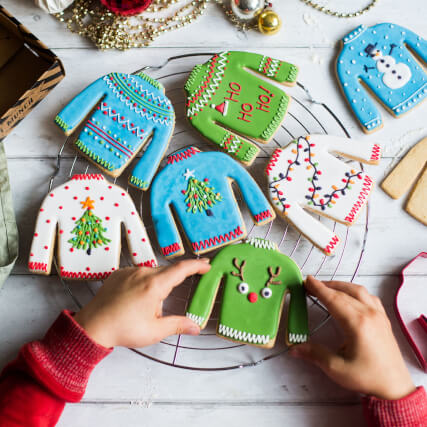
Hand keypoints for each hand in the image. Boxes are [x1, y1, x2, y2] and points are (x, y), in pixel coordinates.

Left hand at [74, 259, 210, 348]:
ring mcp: (129, 272)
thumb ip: (178, 325)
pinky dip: (144, 282)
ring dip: (158, 284)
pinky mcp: (119, 274)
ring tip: (150, 305)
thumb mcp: (154, 331)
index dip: (197, 265)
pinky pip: (138, 273)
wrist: (92, 326)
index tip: (207, 265)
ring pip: (152, 272)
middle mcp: (142, 273)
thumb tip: (195, 327)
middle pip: (167, 271)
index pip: (182, 269)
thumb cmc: (122, 329)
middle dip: (176, 279)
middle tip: (180, 289)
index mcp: (154, 285)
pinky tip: (138, 298)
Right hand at [289, 276, 415, 399]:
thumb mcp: (337, 368)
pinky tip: (349, 295)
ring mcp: (378, 315)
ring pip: (358, 291)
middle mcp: (369, 314)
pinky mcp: (383, 319)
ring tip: (327, 287)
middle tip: (310, 284)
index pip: (333, 299)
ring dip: (340, 286)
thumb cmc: (368, 378)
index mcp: (357, 324)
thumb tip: (294, 349)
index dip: (318, 288)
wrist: (395, 387)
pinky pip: (369, 297)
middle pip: (344, 293)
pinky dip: (355, 291)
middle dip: (325, 286)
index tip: (307, 280)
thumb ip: (314, 354)